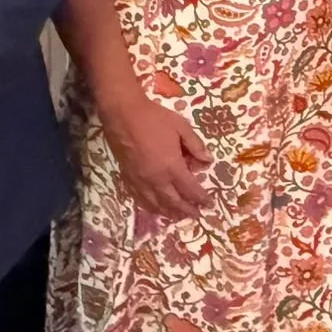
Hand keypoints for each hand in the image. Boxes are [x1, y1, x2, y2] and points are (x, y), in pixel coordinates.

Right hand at [103, 96, 210, 220]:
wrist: (123, 114)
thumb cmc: (154, 118)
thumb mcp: (181, 126)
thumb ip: (195, 145)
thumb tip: (208, 160)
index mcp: (172, 166)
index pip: (190, 189)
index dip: (201, 198)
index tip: (208, 203)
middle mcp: (156, 179)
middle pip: (173, 201)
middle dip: (186, 210)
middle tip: (196, 216)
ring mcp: (140, 181)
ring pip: (156, 204)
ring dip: (169, 213)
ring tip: (178, 217)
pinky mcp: (127, 178)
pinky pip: (140, 199)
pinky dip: (150, 207)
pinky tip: (154, 208)